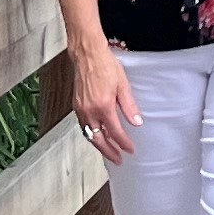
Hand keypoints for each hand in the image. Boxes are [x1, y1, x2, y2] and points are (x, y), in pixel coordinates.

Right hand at [65, 43, 139, 164]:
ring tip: (109, 151)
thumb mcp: (123, 85)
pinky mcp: (76, 105)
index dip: (123, 143)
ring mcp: (81, 109)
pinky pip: (83, 126)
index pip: (115, 132)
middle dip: (109, 152)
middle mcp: (89, 111)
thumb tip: (137, 122)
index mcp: (103, 106)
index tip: (130, 149)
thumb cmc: (105, 65)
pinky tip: (97, 135)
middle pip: (98, 139)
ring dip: (99, 145)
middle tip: (118, 159)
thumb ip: (129, 106)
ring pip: (88, 135)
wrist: (87, 54)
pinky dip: (91, 134)